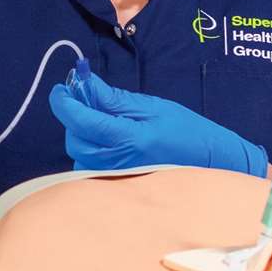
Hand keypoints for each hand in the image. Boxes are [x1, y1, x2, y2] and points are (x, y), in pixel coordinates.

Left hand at [47, 70, 267, 176]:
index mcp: (129, 139)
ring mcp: (116, 178)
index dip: (64, 102)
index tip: (60, 89)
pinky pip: (89, 167)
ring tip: (102, 121)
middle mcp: (118, 163)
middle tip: (85, 99)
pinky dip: (91, 150)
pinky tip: (107, 141)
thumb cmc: (186, 132)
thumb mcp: (153, 107)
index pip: (82, 120)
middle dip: (74, 117)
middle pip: (75, 139)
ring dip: (82, 134)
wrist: (211, 165)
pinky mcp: (116, 185)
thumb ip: (115, 100)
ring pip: (79, 154)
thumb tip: (85, 85)